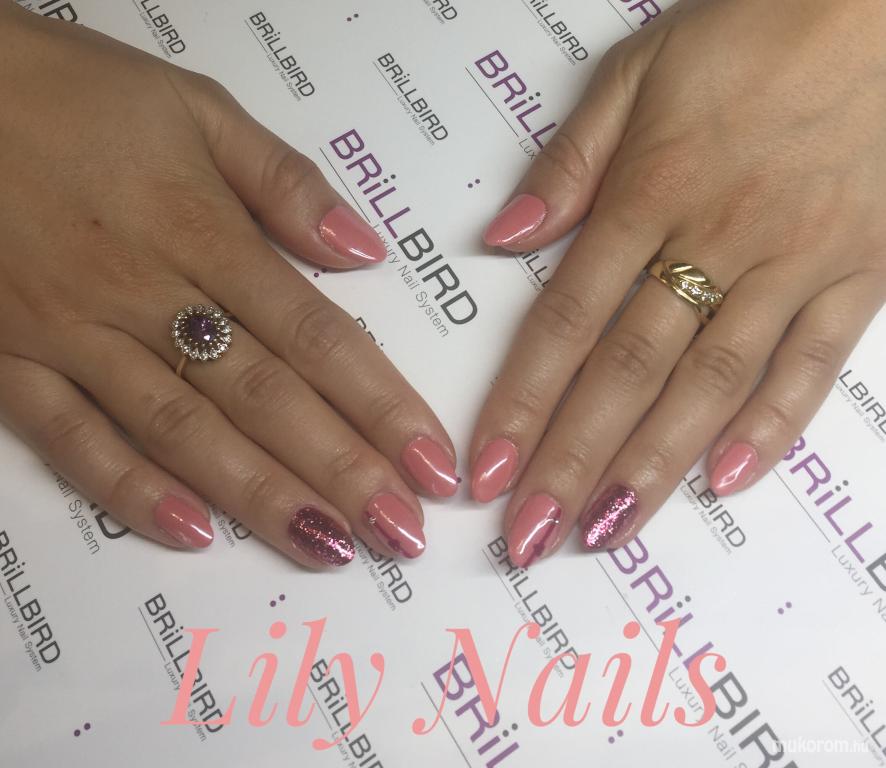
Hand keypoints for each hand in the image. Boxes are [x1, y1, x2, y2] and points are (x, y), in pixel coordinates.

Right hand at [0, 4, 456, 566]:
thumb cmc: (66, 92)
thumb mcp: (193, 107)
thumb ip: (283, 181)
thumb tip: (363, 249)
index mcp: (204, 233)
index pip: (317, 336)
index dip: (382, 405)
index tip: (431, 462)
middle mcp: (147, 295)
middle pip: (265, 398)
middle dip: (342, 472)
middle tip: (402, 531)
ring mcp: (76, 336)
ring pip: (183, 432)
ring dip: (261, 497)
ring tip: (329, 548)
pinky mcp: (12, 362)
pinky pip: (72, 438)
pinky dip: (129, 489)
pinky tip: (190, 532)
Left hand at [470, 0, 885, 564]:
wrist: (882, 3)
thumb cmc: (752, 33)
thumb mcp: (637, 73)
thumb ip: (568, 166)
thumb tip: (502, 240)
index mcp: (649, 193)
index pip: (565, 321)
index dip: (521, 403)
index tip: (486, 469)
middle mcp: (716, 240)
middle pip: (629, 371)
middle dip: (573, 462)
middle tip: (531, 536)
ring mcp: (794, 263)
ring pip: (713, 384)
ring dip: (655, 465)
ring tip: (605, 531)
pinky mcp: (862, 273)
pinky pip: (814, 364)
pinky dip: (772, 426)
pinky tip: (726, 482)